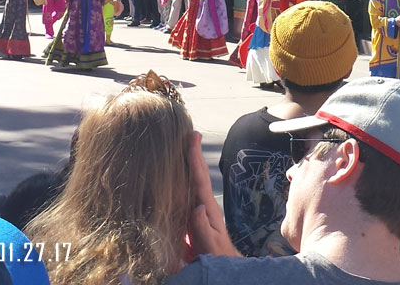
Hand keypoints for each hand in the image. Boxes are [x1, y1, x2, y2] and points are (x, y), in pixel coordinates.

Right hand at [185, 131, 238, 256]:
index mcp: (207, 208)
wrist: (222, 266)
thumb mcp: (208, 245)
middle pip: (197, 174)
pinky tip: (177, 171)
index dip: (195, 157)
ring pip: (192, 180)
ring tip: (183, 144)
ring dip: (188, 162)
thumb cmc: (215, 257)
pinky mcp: (192, 216)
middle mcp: (203, 204)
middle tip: (190, 132)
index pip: (199, 179)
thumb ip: (202, 228)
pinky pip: (187, 192)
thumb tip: (197, 207)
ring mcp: (199, 208)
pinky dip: (183, 178)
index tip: (193, 137)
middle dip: (193, 153)